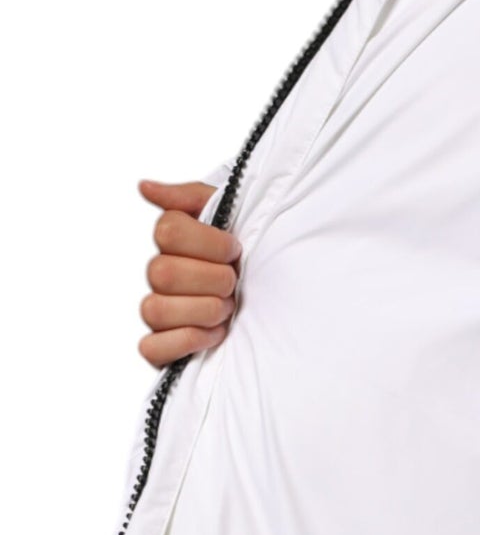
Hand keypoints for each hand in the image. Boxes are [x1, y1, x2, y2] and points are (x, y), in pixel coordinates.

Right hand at [137, 179, 240, 368]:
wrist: (279, 302)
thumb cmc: (252, 259)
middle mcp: (159, 276)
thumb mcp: (233, 217)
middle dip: (212, 280)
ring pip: (154, 309)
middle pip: (162, 272)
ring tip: (228, 310)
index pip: (168, 231)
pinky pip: (151, 348)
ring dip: (203, 311)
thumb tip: (145, 187)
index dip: (208, 243)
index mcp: (174, 243)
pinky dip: (186, 342)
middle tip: (234, 284)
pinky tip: (214, 334)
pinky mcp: (162, 347)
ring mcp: (158, 312)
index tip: (235, 251)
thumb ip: (191, 198)